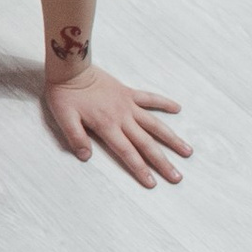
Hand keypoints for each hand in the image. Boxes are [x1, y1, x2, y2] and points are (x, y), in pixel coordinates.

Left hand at [43, 64, 189, 187]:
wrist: (71, 67)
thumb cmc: (65, 94)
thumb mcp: (64, 118)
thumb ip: (76, 138)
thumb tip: (86, 158)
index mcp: (107, 126)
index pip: (127, 152)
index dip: (140, 169)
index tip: (153, 183)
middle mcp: (122, 117)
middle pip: (146, 143)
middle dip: (162, 162)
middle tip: (177, 177)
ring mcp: (128, 105)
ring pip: (155, 124)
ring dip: (171, 138)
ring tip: (188, 151)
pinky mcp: (128, 92)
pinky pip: (150, 98)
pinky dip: (164, 102)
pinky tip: (178, 109)